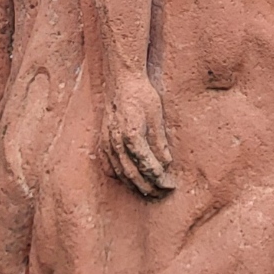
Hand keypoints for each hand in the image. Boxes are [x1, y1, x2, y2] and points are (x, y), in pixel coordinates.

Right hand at [100, 73, 175, 198]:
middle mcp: (116, 142)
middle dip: (149, 187)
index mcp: (132, 135)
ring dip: (134, 185)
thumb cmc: (142, 94)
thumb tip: (166, 164)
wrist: (121, 80)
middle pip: (133, 174)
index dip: (160, 179)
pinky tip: (126, 180)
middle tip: (162, 193)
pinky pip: (108, 165)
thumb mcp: (157, 116)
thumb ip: (160, 142)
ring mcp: (107, 142)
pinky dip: (118, 176)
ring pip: (119, 173)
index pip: (148, 166)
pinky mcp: (102, 140)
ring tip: (148, 192)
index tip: (171, 185)